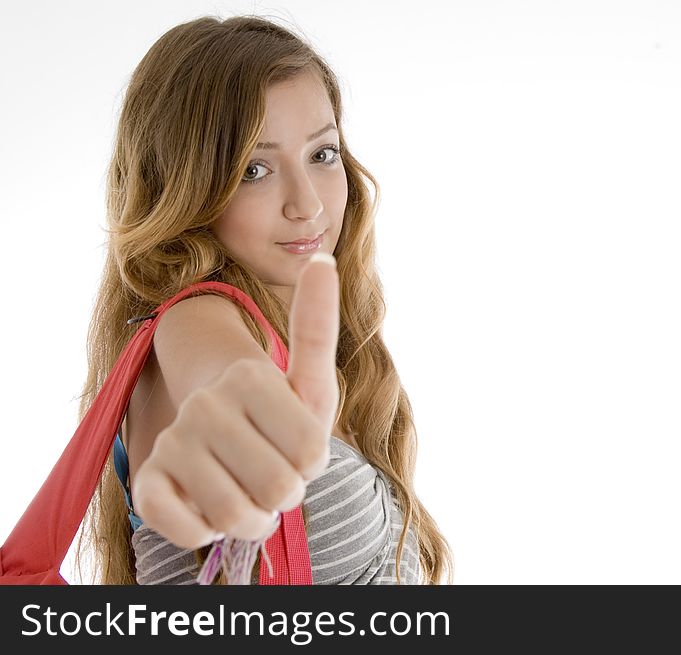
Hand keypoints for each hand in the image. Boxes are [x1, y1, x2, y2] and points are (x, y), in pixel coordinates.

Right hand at [132, 255, 339, 548]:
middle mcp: (206, 403)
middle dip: (285, 493)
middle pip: (279, 488)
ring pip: (237, 516)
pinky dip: (209, 532)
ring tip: (246, 491)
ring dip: (252, 518)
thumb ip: (316, 326)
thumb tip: (323, 259)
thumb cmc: (279, 419)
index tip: (299, 448)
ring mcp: (173, 442)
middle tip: (272, 473)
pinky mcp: (148, 484)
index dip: (313, 463)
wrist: (221, 445)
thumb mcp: (311, 382)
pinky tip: (207, 507)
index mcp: (250, 375)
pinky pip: (188, 530)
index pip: (311, 454)